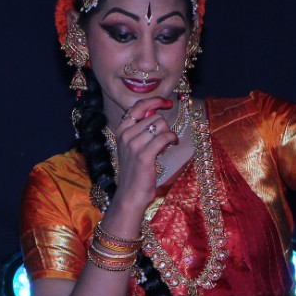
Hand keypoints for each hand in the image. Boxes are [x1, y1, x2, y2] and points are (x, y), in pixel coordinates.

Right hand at [111, 96, 177, 210]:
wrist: (130, 194)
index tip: (167, 102)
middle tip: (164, 140)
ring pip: (161, 125)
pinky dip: (172, 138)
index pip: (138, 106)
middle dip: (164, 126)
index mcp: (122, 130)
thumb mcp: (132, 146)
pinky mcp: (144, 155)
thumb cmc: (135, 171)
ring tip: (166, 144)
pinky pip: (165, 137)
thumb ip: (140, 129)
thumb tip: (157, 112)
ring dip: (168, 134)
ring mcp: (134, 145)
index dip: (155, 101)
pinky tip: (173, 143)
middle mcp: (126, 135)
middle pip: (155, 117)